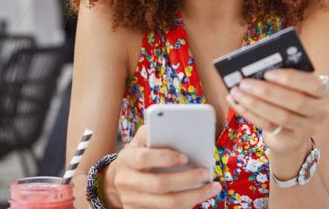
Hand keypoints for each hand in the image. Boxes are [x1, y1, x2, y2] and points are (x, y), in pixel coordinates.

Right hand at [103, 126, 221, 208]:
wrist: (115, 182)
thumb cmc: (135, 156)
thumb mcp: (138, 142)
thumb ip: (152, 132)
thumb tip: (175, 127)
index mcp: (126, 159)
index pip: (143, 158)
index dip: (165, 157)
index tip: (185, 157)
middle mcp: (126, 181)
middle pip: (159, 185)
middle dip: (187, 179)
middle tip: (206, 173)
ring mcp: (131, 201)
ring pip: (166, 205)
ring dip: (194, 197)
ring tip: (212, 187)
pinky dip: (186, 206)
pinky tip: (200, 197)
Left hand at [226, 69, 328, 154]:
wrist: (290, 131)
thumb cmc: (288, 98)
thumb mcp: (290, 87)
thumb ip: (279, 77)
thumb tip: (254, 68)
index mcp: (321, 92)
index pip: (315, 85)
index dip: (291, 79)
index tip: (268, 73)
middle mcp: (319, 112)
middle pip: (296, 102)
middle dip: (267, 91)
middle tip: (244, 83)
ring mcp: (306, 129)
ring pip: (280, 116)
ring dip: (254, 103)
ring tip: (236, 92)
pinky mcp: (290, 140)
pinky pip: (268, 126)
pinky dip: (249, 113)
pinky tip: (236, 103)